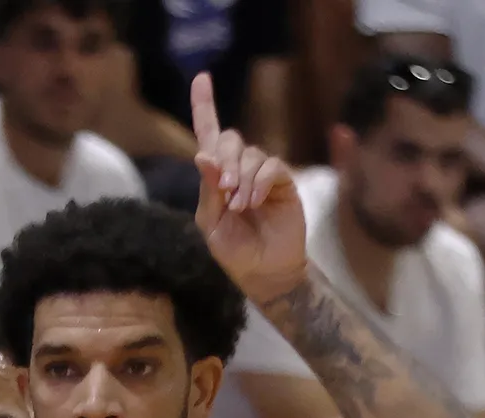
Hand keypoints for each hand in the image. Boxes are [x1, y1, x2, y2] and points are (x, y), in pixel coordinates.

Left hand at [190, 71, 306, 306]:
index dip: (204, 106)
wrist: (264, 273)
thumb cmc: (235, 251)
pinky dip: (260, 182)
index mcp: (217, 177)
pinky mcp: (282, 182)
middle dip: (225, 160)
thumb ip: (208, 190)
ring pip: (251, 154)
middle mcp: (239, 169)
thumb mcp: (212, 224)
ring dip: (242, 179)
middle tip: (225, 189)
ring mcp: (262, 174)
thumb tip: (203, 155)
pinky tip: (254, 202)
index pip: (209, 135)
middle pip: (230, 140)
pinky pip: (271, 166)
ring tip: (241, 207)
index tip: (202, 78)